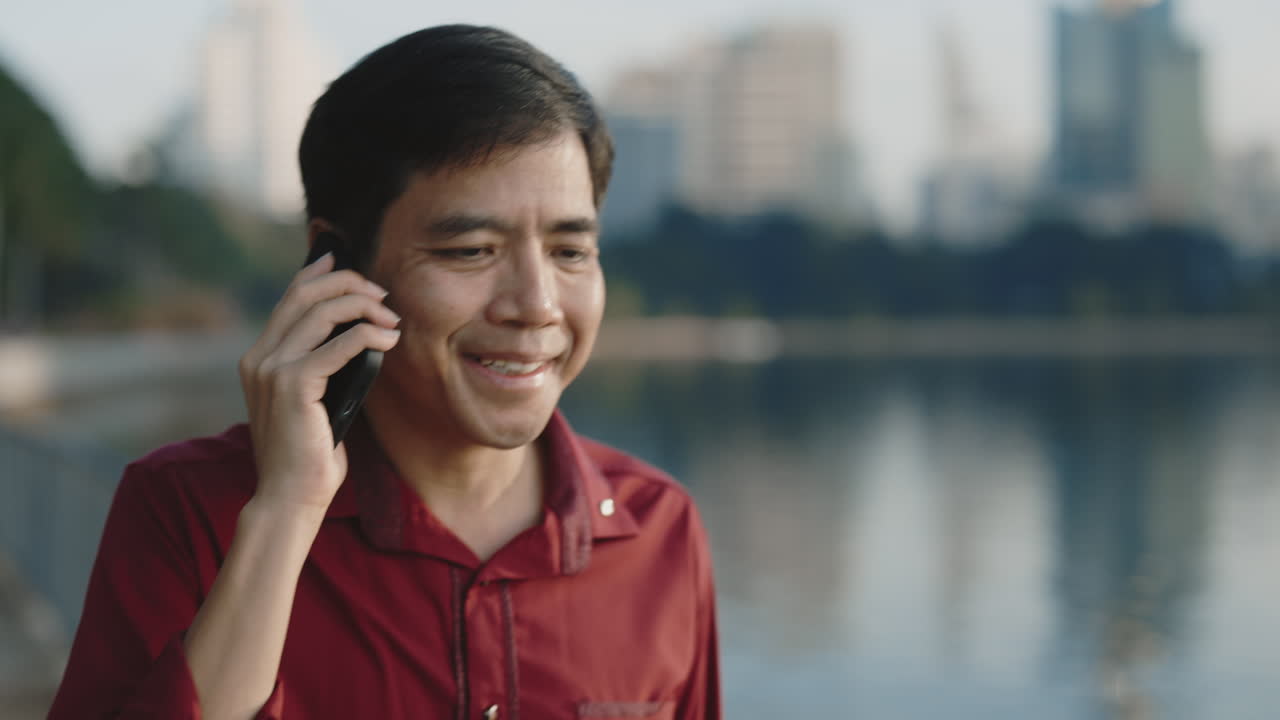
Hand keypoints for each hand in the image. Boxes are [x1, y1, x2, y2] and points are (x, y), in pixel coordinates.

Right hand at [238, 252, 401, 511]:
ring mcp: (271, 370)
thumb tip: (360, 336)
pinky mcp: (293, 386)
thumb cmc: (309, 454)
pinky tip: (389, 340)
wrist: (289, 497)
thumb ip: (323, 367)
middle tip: (382, 294)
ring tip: (391, 318)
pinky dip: (368, 336)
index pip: (289, 299)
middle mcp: (259, 358)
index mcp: (259, 358)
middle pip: (304, 296)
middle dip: (347, 283)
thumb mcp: (314, 400)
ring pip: (321, 313)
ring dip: (363, 307)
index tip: (346, 262)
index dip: (318, 273)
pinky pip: (338, 346)